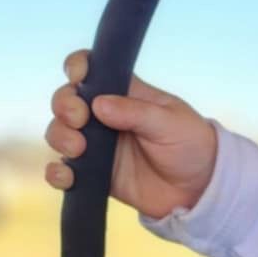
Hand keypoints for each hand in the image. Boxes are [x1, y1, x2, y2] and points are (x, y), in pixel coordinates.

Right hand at [44, 50, 217, 219]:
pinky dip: (57, 173)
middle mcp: (104, 116)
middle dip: (63, 105)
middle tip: (79, 119)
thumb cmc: (190, 145)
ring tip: (78, 149)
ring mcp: (96, 145)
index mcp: (125, 93)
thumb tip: (98, 104)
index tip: (78, 77)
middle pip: (66, 100)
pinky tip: (66, 175)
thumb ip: (135, 112)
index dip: (78, 67)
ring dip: (60, 136)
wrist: (200, 189)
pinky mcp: (93, 174)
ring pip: (59, 133)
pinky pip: (64, 171)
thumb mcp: (170, 122)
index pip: (92, 70)